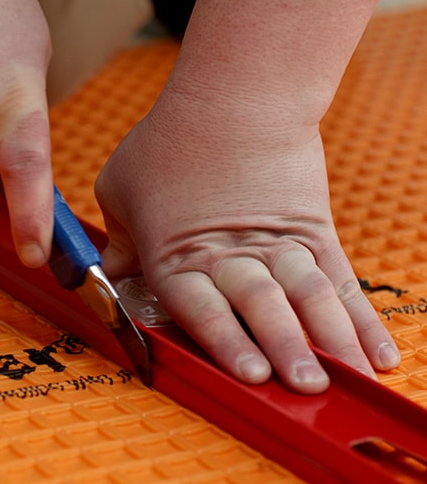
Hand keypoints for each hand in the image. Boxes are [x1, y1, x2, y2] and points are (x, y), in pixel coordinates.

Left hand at [95, 89, 399, 393]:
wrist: (234, 95)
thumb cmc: (167, 141)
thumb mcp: (119, 189)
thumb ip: (116, 242)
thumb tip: (105, 275)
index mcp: (177, 255)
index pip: (202, 308)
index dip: (227, 343)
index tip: (249, 375)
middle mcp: (232, 256)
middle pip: (262, 306)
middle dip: (286, 350)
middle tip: (307, 389)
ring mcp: (279, 246)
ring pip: (309, 297)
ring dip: (330, 340)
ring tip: (349, 379)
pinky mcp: (314, 233)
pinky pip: (340, 282)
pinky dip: (361, 319)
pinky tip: (379, 354)